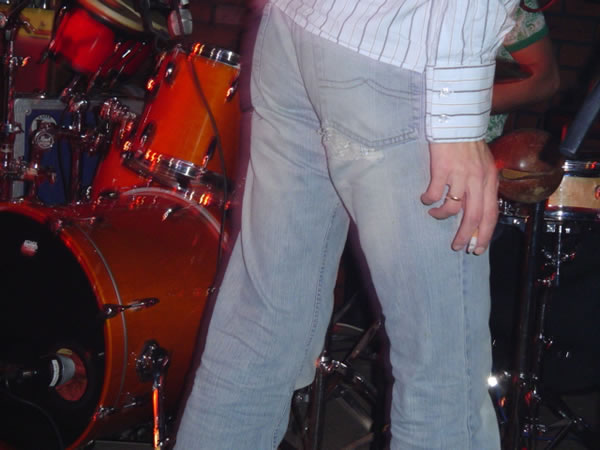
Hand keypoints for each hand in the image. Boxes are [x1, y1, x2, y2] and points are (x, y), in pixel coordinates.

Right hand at [420, 140, 498, 254]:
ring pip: (453, 208)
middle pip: (474, 216)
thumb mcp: (483, 166)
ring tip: (435, 214)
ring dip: (442, 216)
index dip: (485, 234)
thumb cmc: (468, 145)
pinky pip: (435, 194)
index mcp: (490, 181)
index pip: (491, 214)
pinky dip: (429, 200)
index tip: (477, 248)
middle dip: (466, 235)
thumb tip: (473, 209)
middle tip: (457, 246)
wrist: (457, 123)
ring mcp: (460, 175)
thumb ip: (481, 186)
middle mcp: (478, 180)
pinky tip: (426, 198)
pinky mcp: (442, 169)